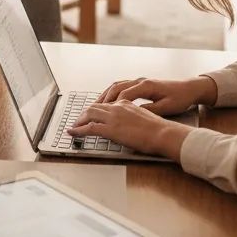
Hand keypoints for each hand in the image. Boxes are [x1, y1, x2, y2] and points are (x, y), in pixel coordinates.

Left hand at [67, 100, 189, 159]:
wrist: (163, 133)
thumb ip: (133, 117)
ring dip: (79, 120)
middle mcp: (117, 107)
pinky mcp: (110, 129)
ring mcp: (113, 117)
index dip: (96, 109)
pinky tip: (73, 133)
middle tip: (79, 121)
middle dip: (84, 114)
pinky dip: (78, 130)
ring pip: (89, 114)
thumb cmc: (159, 129)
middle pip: (94, 107)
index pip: (106, 104)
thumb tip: (128, 124)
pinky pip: (89, 128)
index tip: (91, 115)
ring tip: (74, 126)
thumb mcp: (145, 117)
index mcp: (126, 103)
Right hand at [96, 76, 216, 114]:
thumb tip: (133, 114)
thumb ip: (149, 109)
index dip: (112, 105)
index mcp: (146, 86)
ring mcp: (139, 81)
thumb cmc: (180, 99)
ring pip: (117, 85)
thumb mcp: (166, 107)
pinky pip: (121, 86)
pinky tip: (107, 101)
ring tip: (95, 106)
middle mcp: (140, 81)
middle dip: (103, 99)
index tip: (103, 115)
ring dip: (105, 95)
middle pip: (116, 87)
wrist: (190, 88)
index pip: (124, 95)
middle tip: (92, 111)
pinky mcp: (140, 83)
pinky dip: (112, 93)